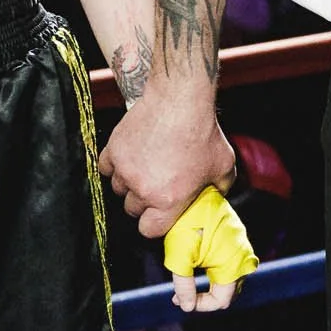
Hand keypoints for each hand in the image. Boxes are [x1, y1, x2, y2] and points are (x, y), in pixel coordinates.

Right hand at [101, 100, 235, 240]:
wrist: (180, 100)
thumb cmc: (203, 131)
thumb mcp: (224, 165)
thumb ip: (220, 187)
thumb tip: (217, 196)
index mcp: (169, 200)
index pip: (149, 230)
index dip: (154, 223)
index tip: (159, 214)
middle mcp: (143, 189)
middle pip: (132, 209)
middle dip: (144, 200)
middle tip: (156, 184)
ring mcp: (125, 170)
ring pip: (119, 188)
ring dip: (129, 182)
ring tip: (146, 166)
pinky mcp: (114, 150)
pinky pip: (106, 168)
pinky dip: (115, 164)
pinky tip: (131, 156)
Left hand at [162, 185, 259, 311]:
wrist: (192, 191)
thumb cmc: (185, 224)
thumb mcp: (179, 258)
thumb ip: (184, 287)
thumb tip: (187, 307)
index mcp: (233, 263)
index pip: (221, 300)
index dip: (201, 305)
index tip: (182, 300)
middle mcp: (242, 253)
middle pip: (229, 290)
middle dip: (206, 295)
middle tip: (182, 294)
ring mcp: (240, 241)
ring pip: (229, 275)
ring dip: (210, 282)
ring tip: (187, 278)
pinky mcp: (235, 232)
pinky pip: (229, 258)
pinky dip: (214, 267)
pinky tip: (196, 262)